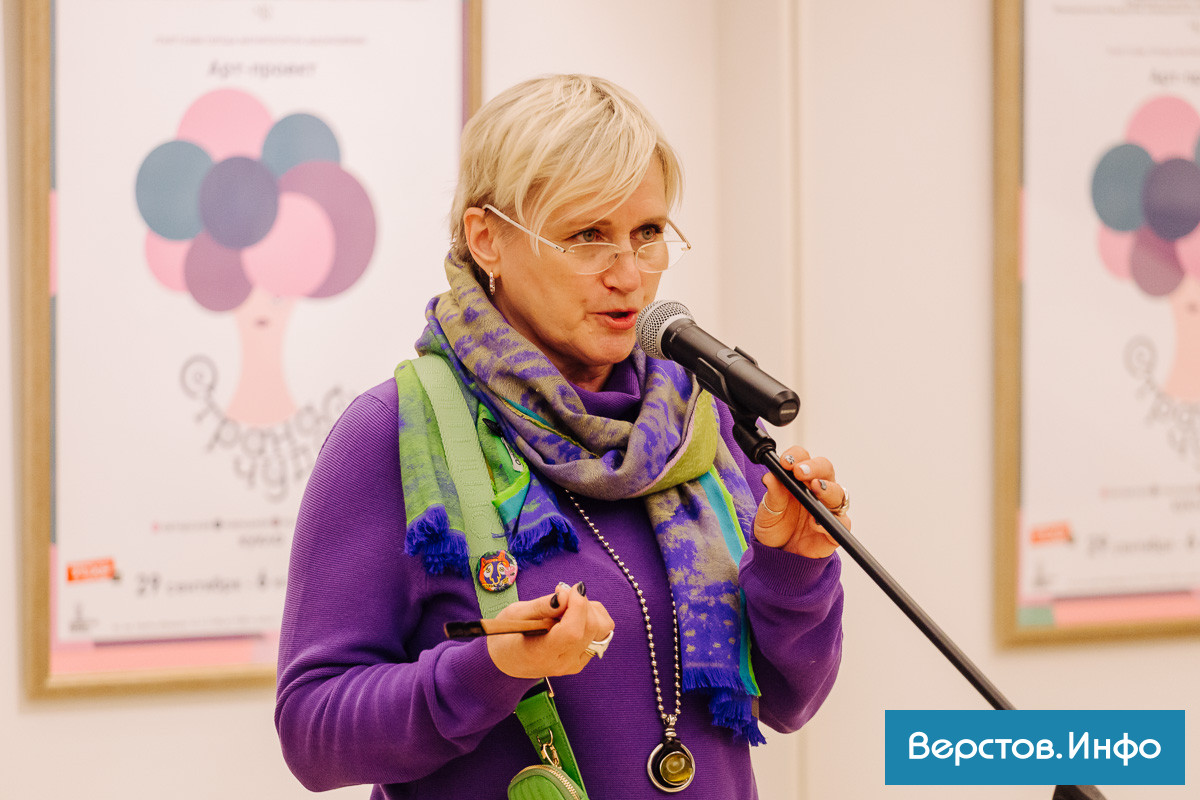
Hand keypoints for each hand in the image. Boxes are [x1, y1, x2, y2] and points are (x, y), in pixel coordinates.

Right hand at [486, 582, 614, 678]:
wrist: (508, 661)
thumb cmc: (508, 635)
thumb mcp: (515, 614)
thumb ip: (542, 606)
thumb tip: (566, 594)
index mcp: (541, 653)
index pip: (572, 632)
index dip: (578, 606)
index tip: (571, 589)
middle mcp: (563, 663)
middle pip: (590, 627)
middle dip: (582, 603)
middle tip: (562, 594)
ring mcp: (575, 663)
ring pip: (602, 629)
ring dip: (590, 610)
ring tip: (568, 606)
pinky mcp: (583, 659)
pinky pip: (602, 633)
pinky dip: (593, 617)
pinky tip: (574, 615)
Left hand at [753, 446, 847, 558]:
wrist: (779, 554)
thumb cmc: (775, 527)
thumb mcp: (767, 512)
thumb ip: (772, 495)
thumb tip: (769, 476)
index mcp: (799, 479)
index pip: (802, 458)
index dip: (796, 456)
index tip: (785, 462)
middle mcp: (817, 489)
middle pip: (825, 469)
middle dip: (814, 467)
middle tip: (800, 472)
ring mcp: (828, 508)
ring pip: (838, 492)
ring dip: (828, 488)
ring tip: (816, 488)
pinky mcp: (835, 529)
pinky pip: (842, 522)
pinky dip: (832, 521)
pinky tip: (817, 522)